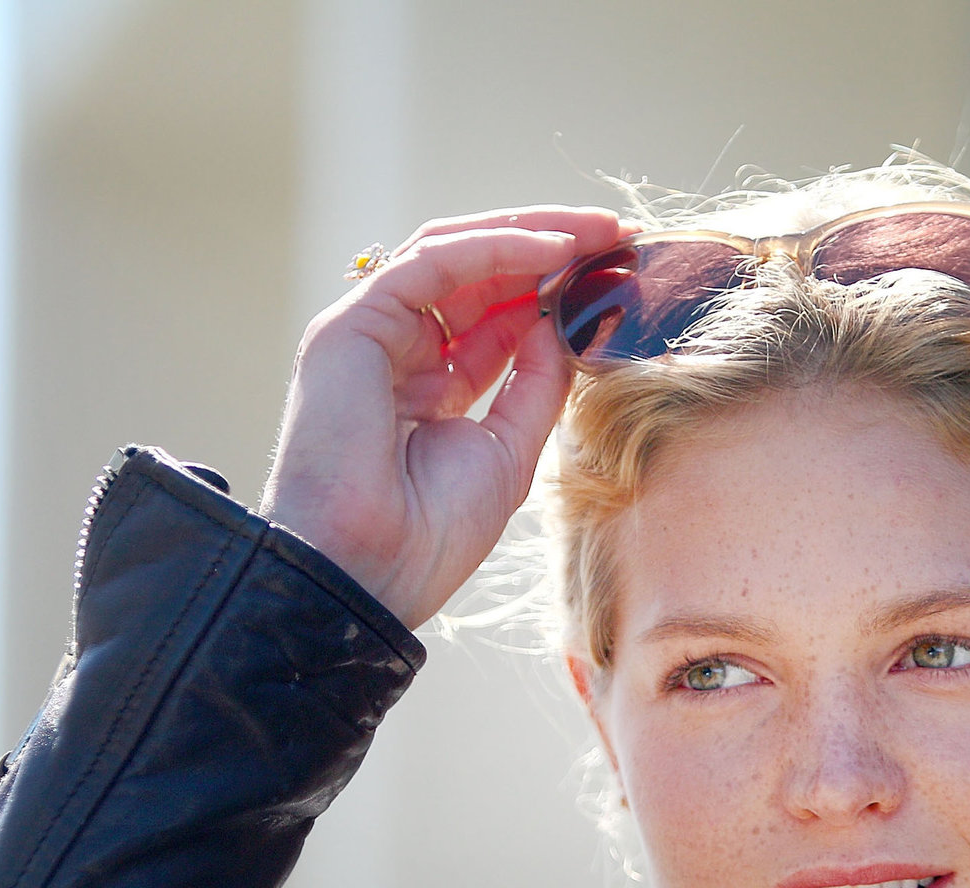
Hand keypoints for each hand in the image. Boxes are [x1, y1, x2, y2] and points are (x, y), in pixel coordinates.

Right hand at [261, 206, 624, 627]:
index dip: (555, 290)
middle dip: (549, 249)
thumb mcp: (509, 449)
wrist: (369, 573)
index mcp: (428, 387)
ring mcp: (369, 335)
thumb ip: (536, 383)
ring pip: (452, 253)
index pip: (494, 315)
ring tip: (598, 233)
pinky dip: (497, 248)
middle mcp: (396, 352)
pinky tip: (557, 248)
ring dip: (530, 234)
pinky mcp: (351, 325)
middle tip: (617, 234)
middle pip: (476, 274)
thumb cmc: (429, 534)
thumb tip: (564, 320)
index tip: (617, 274)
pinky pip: (432, 263)